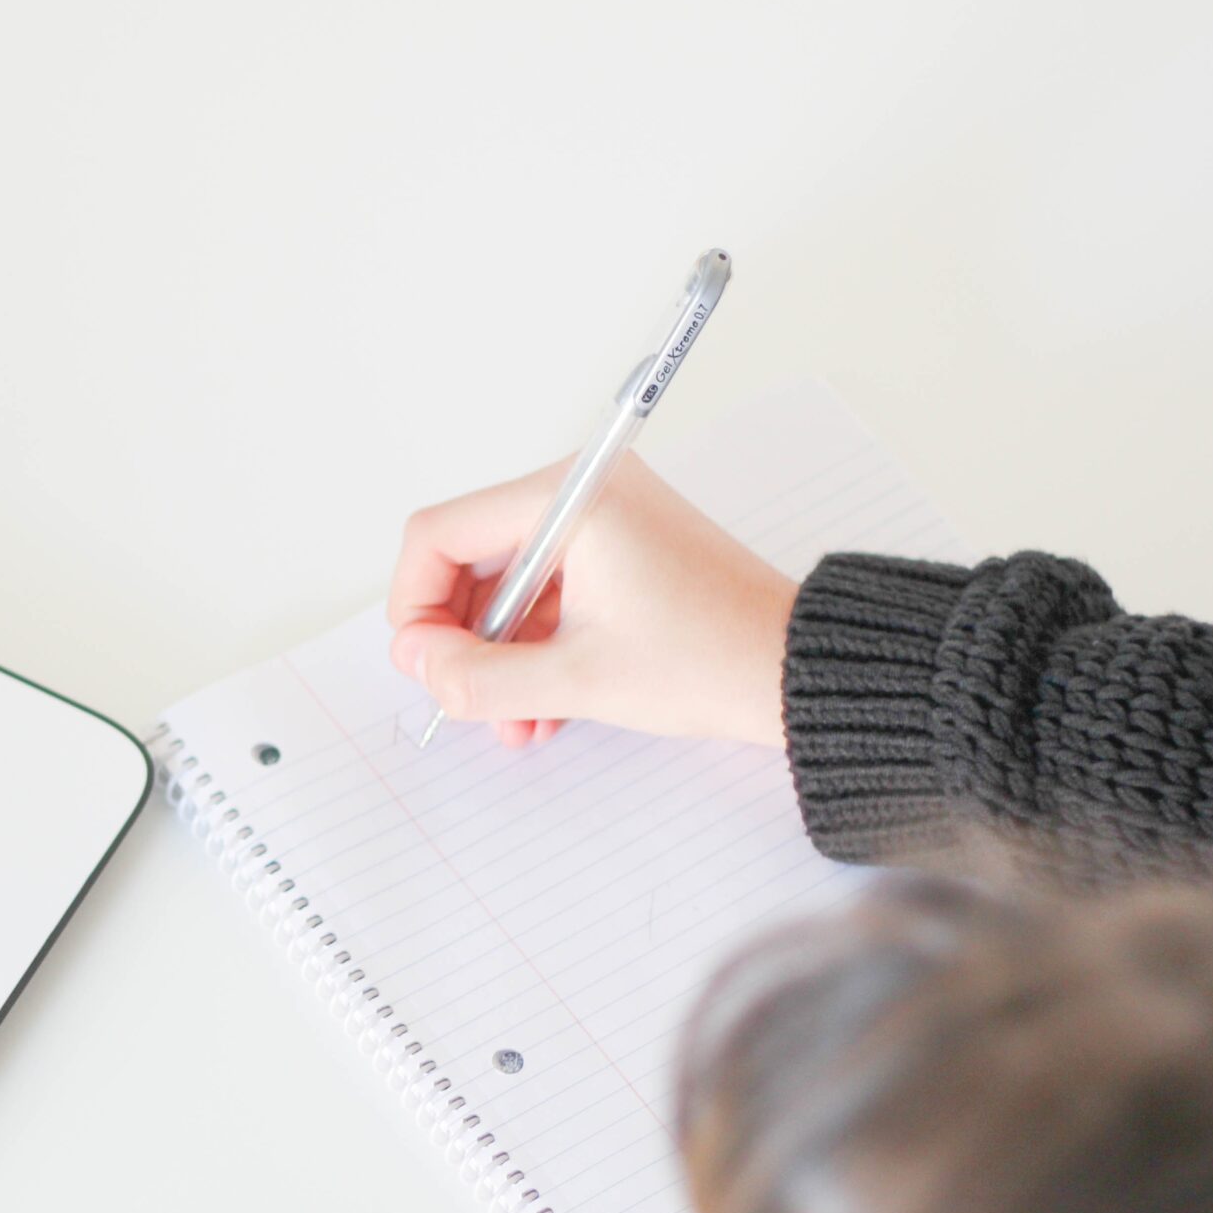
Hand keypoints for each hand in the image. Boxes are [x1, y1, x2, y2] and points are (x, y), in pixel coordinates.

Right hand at [386, 454, 796, 748]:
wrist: (797, 671)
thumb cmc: (712, 659)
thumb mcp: (575, 680)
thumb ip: (477, 675)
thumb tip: (416, 661)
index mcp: (570, 499)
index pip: (440, 533)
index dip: (415, 605)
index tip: (425, 664)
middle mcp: (583, 493)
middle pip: (469, 559)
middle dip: (462, 639)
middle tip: (465, 696)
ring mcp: (603, 521)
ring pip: (506, 586)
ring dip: (498, 656)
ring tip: (513, 719)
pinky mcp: (619, 551)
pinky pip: (547, 594)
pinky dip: (533, 647)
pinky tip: (542, 706)